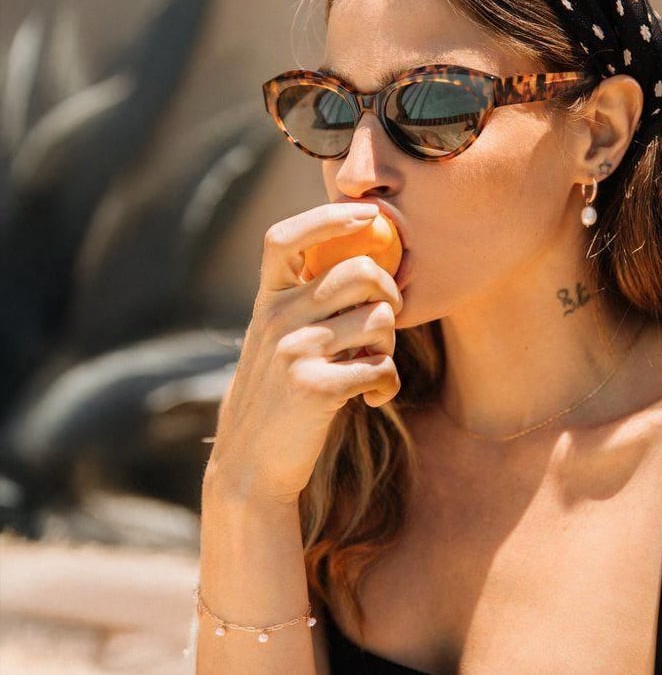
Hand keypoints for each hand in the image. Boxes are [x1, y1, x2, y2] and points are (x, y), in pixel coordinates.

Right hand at [204, 202, 402, 506]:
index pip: (286, 237)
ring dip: (390, 345)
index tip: (368, 214)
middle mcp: (276, 318)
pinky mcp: (315, 388)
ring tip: (375, 364)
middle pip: (359, 272)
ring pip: (379, 320)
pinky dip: (388, 384)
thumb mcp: (278, 339)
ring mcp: (293, 352)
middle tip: (388, 317)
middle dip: (389, 292)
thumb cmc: (279, 394)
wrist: (251, 465)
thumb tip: (367, 263)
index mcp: (267, 300)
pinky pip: (382, 367)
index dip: (328, 216)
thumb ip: (308, 303)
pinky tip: (375, 397)